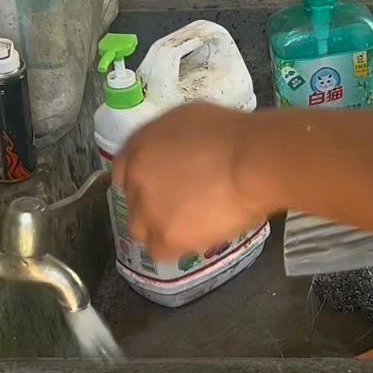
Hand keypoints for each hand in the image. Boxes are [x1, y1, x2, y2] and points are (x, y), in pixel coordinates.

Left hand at [112, 104, 273, 262]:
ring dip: (159, 231)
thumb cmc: (231, 135)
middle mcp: (136, 179)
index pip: (123, 172)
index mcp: (139, 147)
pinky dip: (174, 248)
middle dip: (150, 208)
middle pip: (133, 204)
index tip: (159, 189)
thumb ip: (169, 143)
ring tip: (186, 228)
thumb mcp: (188, 120)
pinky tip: (193, 240)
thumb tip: (175, 157)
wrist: (250, 163)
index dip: (141, 183)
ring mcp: (148, 211)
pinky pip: (160, 252)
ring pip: (141, 232)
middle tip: (178, 209)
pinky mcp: (165, 237)